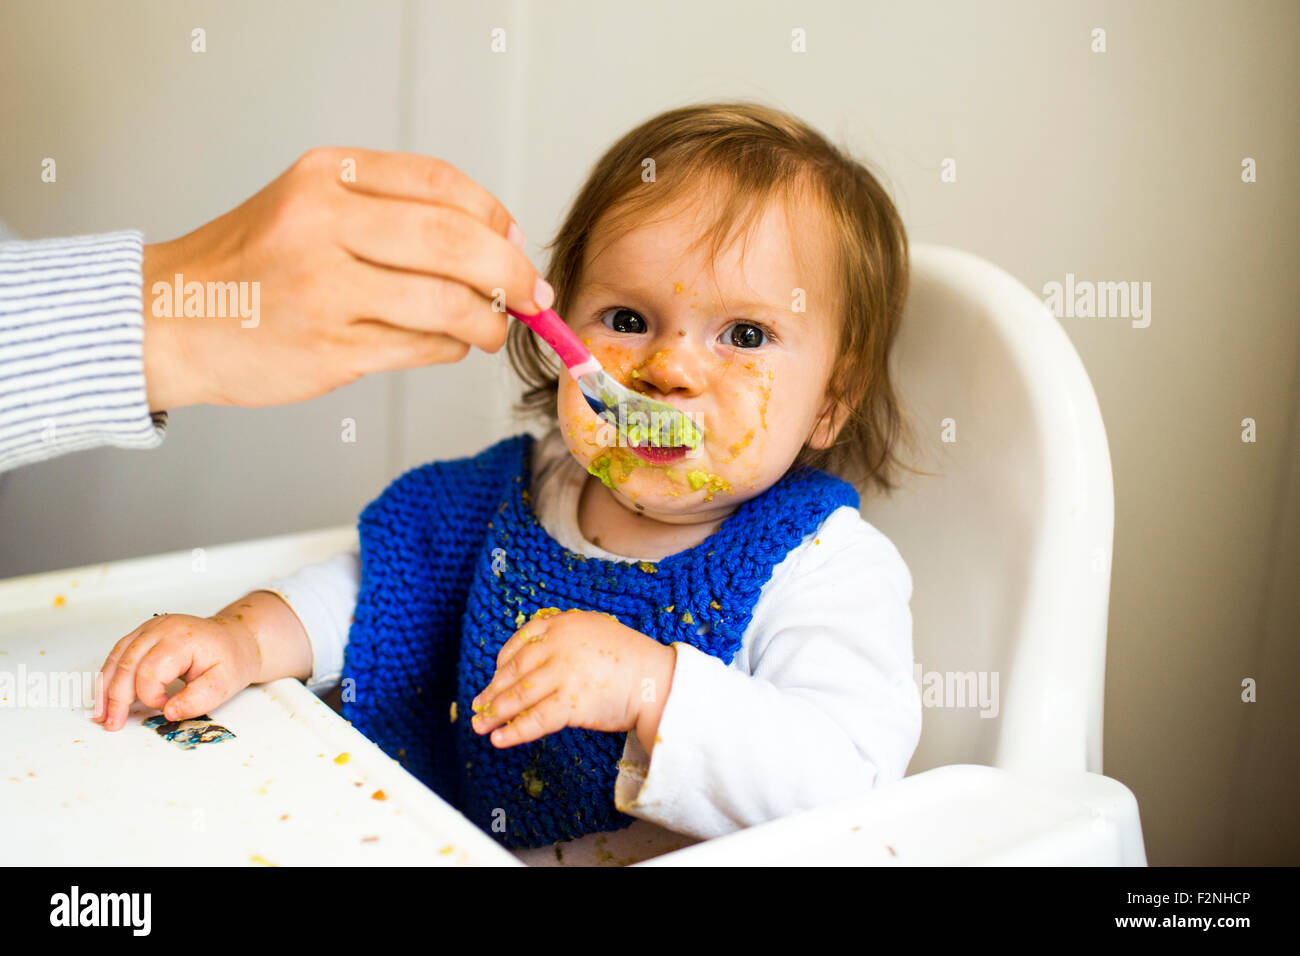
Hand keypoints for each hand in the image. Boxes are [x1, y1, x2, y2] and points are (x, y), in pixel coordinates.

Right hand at [91, 591, 310, 730]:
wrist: (233, 640)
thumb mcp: (226, 683)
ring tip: (102, 715)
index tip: (167, 708)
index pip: (151, 670)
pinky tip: (105, 697)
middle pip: (127, 663)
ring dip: (106, 688)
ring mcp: (149, 628)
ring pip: (117, 657)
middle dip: (117, 697)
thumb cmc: (230, 659)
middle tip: (113, 724)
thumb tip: (170, 713)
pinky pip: (119, 654)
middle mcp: (161, 628)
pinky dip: (109, 676)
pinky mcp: (143, 634)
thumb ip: (199, 699)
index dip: (152, 696)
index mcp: (182, 638)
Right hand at [141, 146, 553, 411]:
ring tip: (491, 329)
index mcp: (325, 177)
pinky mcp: (331, 350)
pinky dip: (450, 348)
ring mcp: (326, 291)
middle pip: (456, 243)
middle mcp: (324, 226)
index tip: (514, 243)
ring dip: (489, 322)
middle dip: (511, 274)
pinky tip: (446, 344)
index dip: (494, 217)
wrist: (170, 319)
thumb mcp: (311, 205)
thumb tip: (499, 241)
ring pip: (448, 303)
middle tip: (531, 295)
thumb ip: (395, 211)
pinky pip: (422, 348)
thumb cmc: (253, 264)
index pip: (441, 184)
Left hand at [470, 608, 675, 754]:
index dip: (503, 662)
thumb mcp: (594, 631)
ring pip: (519, 695)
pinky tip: (499, 740)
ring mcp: (563, 673)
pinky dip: (514, 731)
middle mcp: (558, 645)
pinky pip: (535, 720)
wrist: (657, 679)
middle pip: (515, 670)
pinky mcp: (571, 702)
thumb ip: (565, 639)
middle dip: (493, 691)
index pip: (521, 641)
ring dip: (495, 713)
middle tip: (478, 706)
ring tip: (480, 726)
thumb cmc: (630, 658)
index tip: (495, 676)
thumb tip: (535, 661)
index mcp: (563, 624)